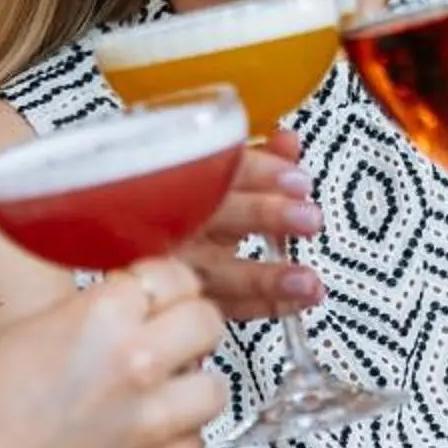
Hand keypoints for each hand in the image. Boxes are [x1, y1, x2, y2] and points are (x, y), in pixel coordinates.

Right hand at [0, 262, 226, 447]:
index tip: (162, 298)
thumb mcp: (30, 332)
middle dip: (191, 329)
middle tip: (172, 343)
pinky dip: (175, 440)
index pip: (175, 275)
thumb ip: (93, 315)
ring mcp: (153, 419)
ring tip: (160, 397)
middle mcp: (136, 360)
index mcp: (101, 314)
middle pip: (207, 322)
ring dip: (191, 388)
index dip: (169, 287)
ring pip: (214, 386)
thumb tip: (134, 309)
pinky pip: (194, 442)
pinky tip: (140, 441)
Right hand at [179, 124, 325, 318]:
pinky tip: (300, 300)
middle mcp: (168, 224)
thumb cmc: (185, 205)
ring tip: (308, 281)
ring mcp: (174, 267)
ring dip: (266, 279)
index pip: (212, 170)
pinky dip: (265, 304)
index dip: (257, 172)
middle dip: (263, 216)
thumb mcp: (212, 177)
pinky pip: (224, 306)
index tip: (297, 180)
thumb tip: (288, 141)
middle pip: (211, 217)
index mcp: (171, 182)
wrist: (138, 250)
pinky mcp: (185, 300)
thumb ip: (249, 160)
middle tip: (310, 219)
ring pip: (216, 274)